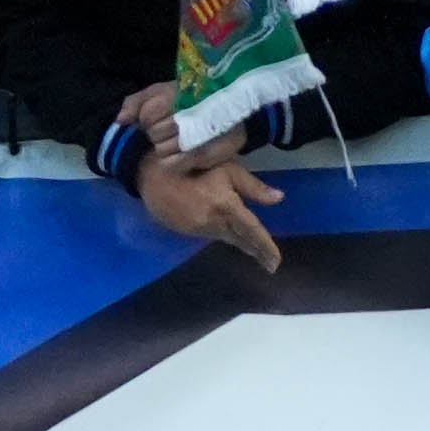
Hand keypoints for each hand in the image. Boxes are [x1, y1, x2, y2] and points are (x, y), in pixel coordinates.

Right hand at [133, 135, 286, 268]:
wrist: (150, 174)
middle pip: (241, 240)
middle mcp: (214, 222)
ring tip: (257, 253)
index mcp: (226, 206)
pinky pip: (212, 236)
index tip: (276, 261)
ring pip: (227, 239)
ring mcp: (199, 229)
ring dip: (242, 246)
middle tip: (272, 266)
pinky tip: (233, 239)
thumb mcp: (226, 168)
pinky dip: (225, 237)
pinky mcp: (188, 231)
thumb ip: (253, 186)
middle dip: (257, 252)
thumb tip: (279, 198)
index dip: (266, 247)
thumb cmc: (192, 164)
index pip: (252, 231)